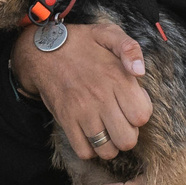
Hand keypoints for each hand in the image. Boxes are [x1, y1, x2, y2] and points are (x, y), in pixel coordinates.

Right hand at [7, 22, 151, 162]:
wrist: (43, 51)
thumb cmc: (80, 44)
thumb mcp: (108, 33)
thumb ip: (130, 48)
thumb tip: (140, 72)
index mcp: (116, 77)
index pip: (142, 115)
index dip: (141, 113)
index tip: (131, 104)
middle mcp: (100, 98)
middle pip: (128, 139)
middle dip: (129, 134)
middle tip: (121, 121)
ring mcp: (81, 112)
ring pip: (107, 150)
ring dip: (111, 145)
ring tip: (107, 130)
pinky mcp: (65, 121)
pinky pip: (84, 151)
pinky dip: (90, 149)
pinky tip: (91, 135)